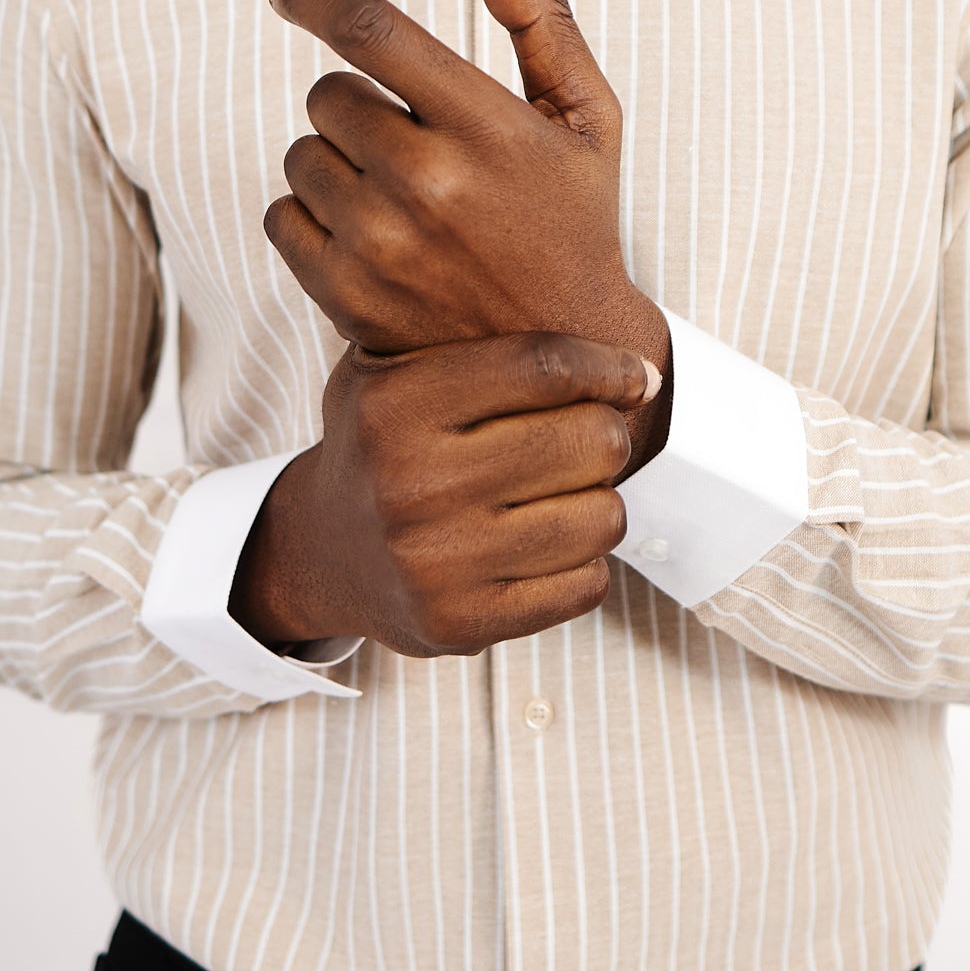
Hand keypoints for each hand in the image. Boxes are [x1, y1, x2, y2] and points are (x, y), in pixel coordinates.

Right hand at [230, 332, 655, 656]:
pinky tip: (548, 544)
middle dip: (605, 436)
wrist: (326, 551)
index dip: (608, 367)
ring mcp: (435, 562)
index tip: (635, 377)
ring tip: (564, 494)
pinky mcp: (461, 623)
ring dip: (599, 502)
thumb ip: (490, 347)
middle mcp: (411, 484)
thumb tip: (642, 376)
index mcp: (394, 406)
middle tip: (586, 441)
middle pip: (589, 440)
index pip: (542, 367)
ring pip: (602, 516)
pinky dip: (583, 562)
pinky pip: (585, 585)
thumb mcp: (398, 369)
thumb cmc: (386, 446)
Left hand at [263, 0, 670, 460]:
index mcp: (487, 128)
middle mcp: (428, 183)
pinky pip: (280, 216)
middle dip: (358, 103)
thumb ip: (540, 20)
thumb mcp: (586, 119)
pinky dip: (311, 216)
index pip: (373, 31)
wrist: (562, 361)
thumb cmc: (574, 222)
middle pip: (328, 93)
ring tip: (396, 194)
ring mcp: (380, 244)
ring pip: (301, 153)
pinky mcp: (344, 294)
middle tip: (408, 139)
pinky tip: (367, 234)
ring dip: (335, 160)